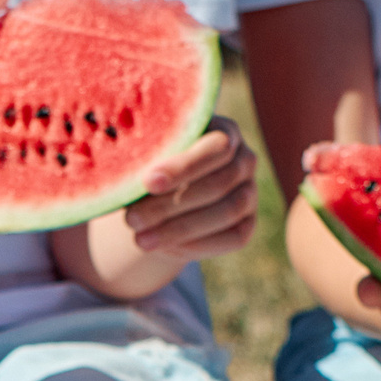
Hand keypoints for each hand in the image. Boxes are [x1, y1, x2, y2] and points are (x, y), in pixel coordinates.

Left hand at [116, 115, 259, 262]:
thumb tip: (130, 170)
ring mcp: (250, 193)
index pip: (216, 147)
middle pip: (218, 184)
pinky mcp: (247, 225)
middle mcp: (244, 160)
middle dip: (170, 205)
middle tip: (131, 220)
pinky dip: (196, 245)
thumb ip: (145, 158)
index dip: (183, 167)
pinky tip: (163, 249)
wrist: (163, 200)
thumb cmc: (151, 167)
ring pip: (227, 212)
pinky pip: (232, 238)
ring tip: (140, 240)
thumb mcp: (146, 157)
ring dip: (180, 230)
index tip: (148, 182)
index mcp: (224, 131)